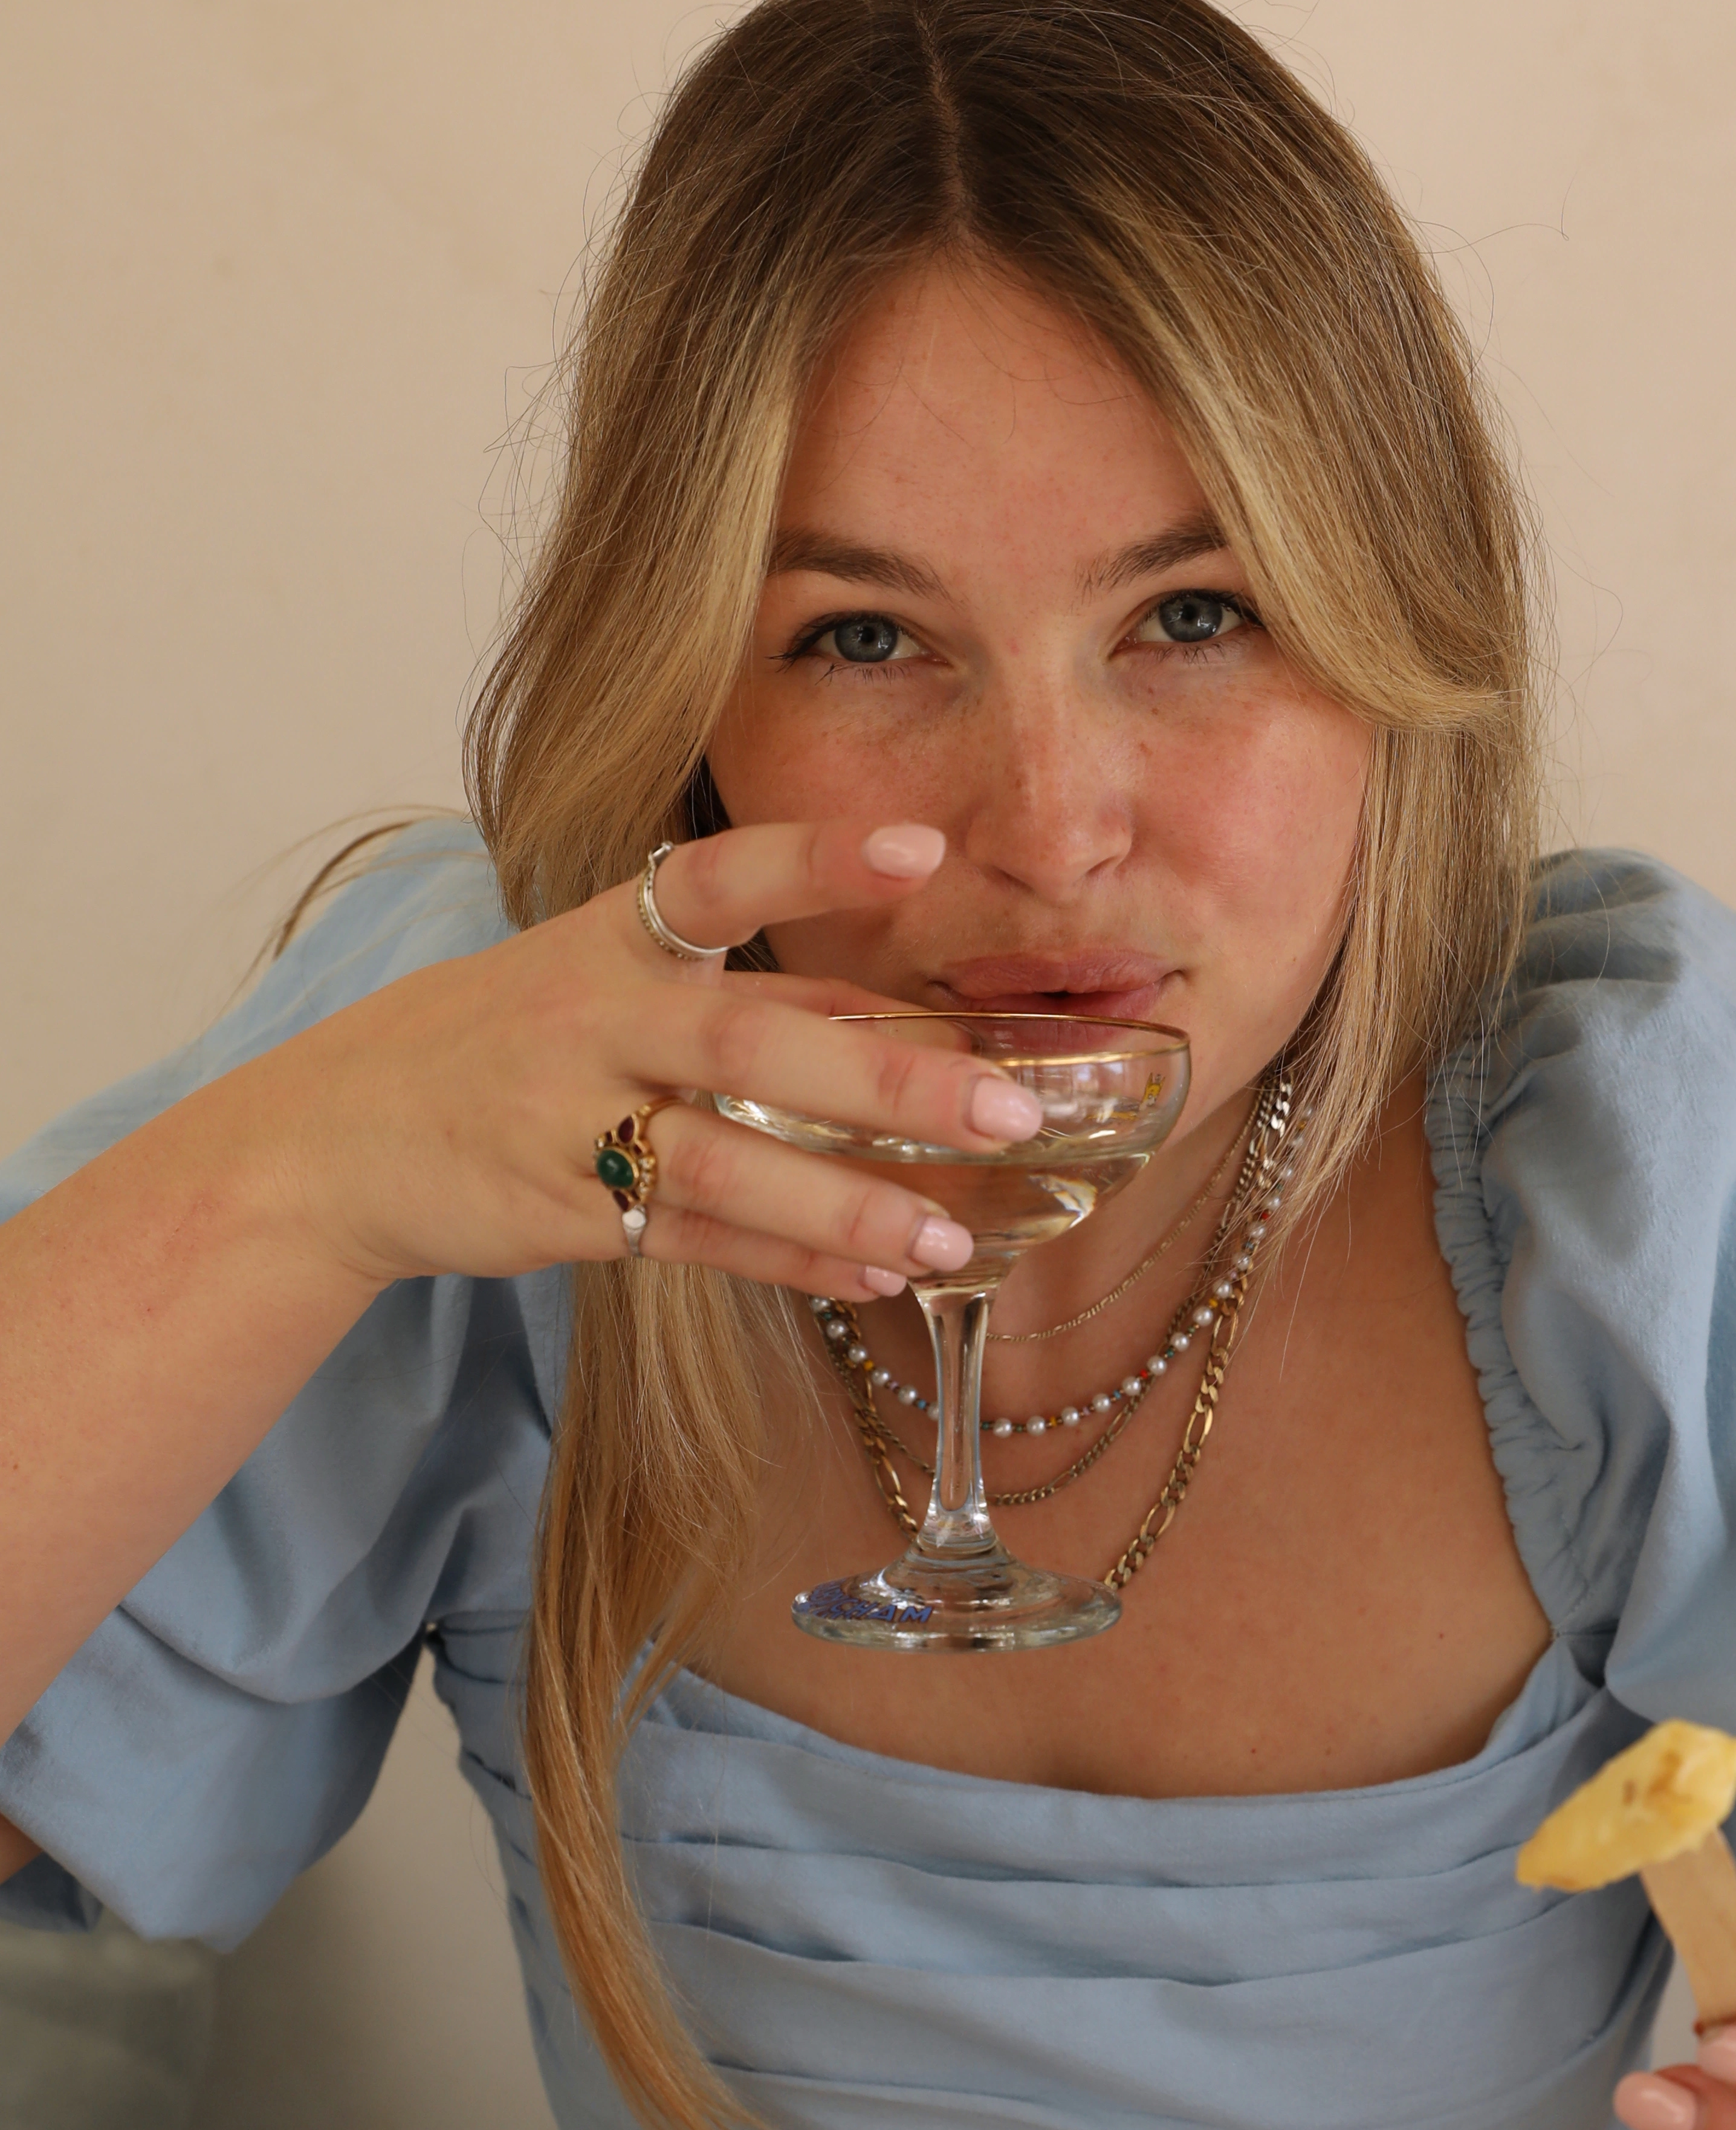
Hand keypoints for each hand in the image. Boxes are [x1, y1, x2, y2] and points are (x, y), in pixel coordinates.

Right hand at [243, 821, 1048, 1300]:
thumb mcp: (595, 978)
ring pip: (729, 1164)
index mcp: (608, 938)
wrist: (332, 1140)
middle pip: (752, 1042)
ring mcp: (572, 1122)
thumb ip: (733, 991)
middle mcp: (593, 1020)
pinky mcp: (566, 1215)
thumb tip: (882, 1015)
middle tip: (1009, 1112)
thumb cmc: (499, 1042)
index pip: (720, 879)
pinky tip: (878, 1280)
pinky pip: (699, 1240)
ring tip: (952, 1240)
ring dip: (848, 1207)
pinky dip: (791, 1264)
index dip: (816, 858)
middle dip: (888, 1083)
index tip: (921, 849)